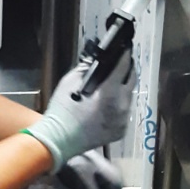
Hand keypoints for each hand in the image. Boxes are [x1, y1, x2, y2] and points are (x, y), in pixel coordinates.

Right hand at [23, 54, 135, 171]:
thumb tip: (98, 60)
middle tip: (122, 62)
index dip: (124, 55)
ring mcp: (123, 121)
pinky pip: (124, 112)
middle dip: (127, 70)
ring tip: (115, 82)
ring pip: (128, 98)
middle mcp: (121, 107)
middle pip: (131, 82)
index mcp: (110, 94)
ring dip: (123, 88)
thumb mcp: (70, 82)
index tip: (126, 48)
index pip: (123, 68)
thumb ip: (86, 68)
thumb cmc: (62, 110)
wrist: (58, 141)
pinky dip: (119, 105)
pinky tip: (109, 102)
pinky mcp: (121, 131)